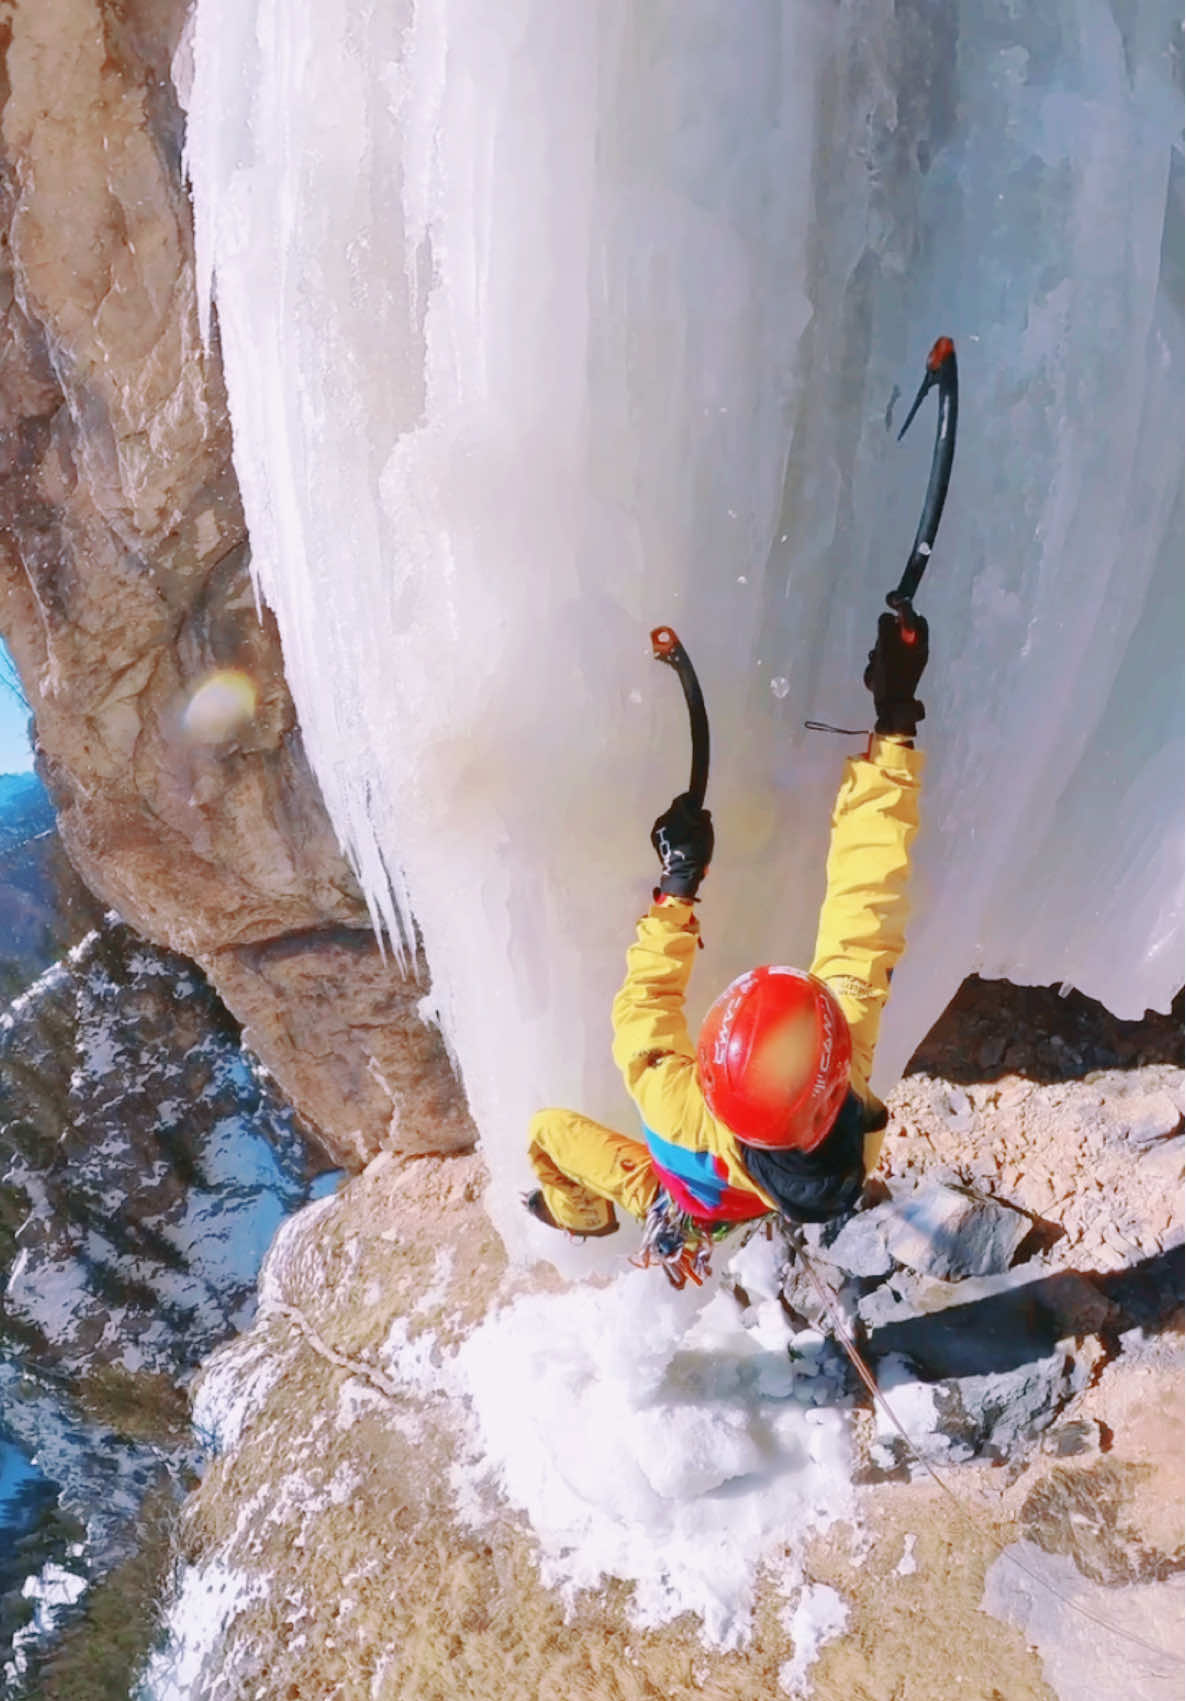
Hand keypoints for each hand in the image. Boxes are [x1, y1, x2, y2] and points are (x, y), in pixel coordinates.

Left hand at [650, 792, 713, 899]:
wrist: (681, 871)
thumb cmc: (696, 850)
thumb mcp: (707, 833)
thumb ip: (704, 818)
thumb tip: (702, 812)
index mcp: (676, 814)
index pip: (682, 800)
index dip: (689, 799)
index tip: (695, 802)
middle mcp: (663, 818)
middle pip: (675, 811)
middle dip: (684, 814)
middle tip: (694, 821)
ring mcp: (657, 829)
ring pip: (669, 821)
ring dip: (677, 823)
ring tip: (687, 834)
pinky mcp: (654, 840)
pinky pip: (665, 830)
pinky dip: (672, 832)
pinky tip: (679, 841)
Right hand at [864, 611, 928, 735]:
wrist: (892, 708)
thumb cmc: (891, 674)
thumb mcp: (886, 645)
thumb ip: (886, 625)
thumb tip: (887, 616)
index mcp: (920, 641)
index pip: (913, 614)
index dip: (901, 604)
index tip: (889, 599)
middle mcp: (916, 649)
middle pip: (898, 629)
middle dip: (885, 633)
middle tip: (880, 644)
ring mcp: (907, 662)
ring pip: (888, 644)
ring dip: (879, 650)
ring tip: (877, 664)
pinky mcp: (897, 673)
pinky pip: (884, 659)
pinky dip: (878, 663)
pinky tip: (876, 674)